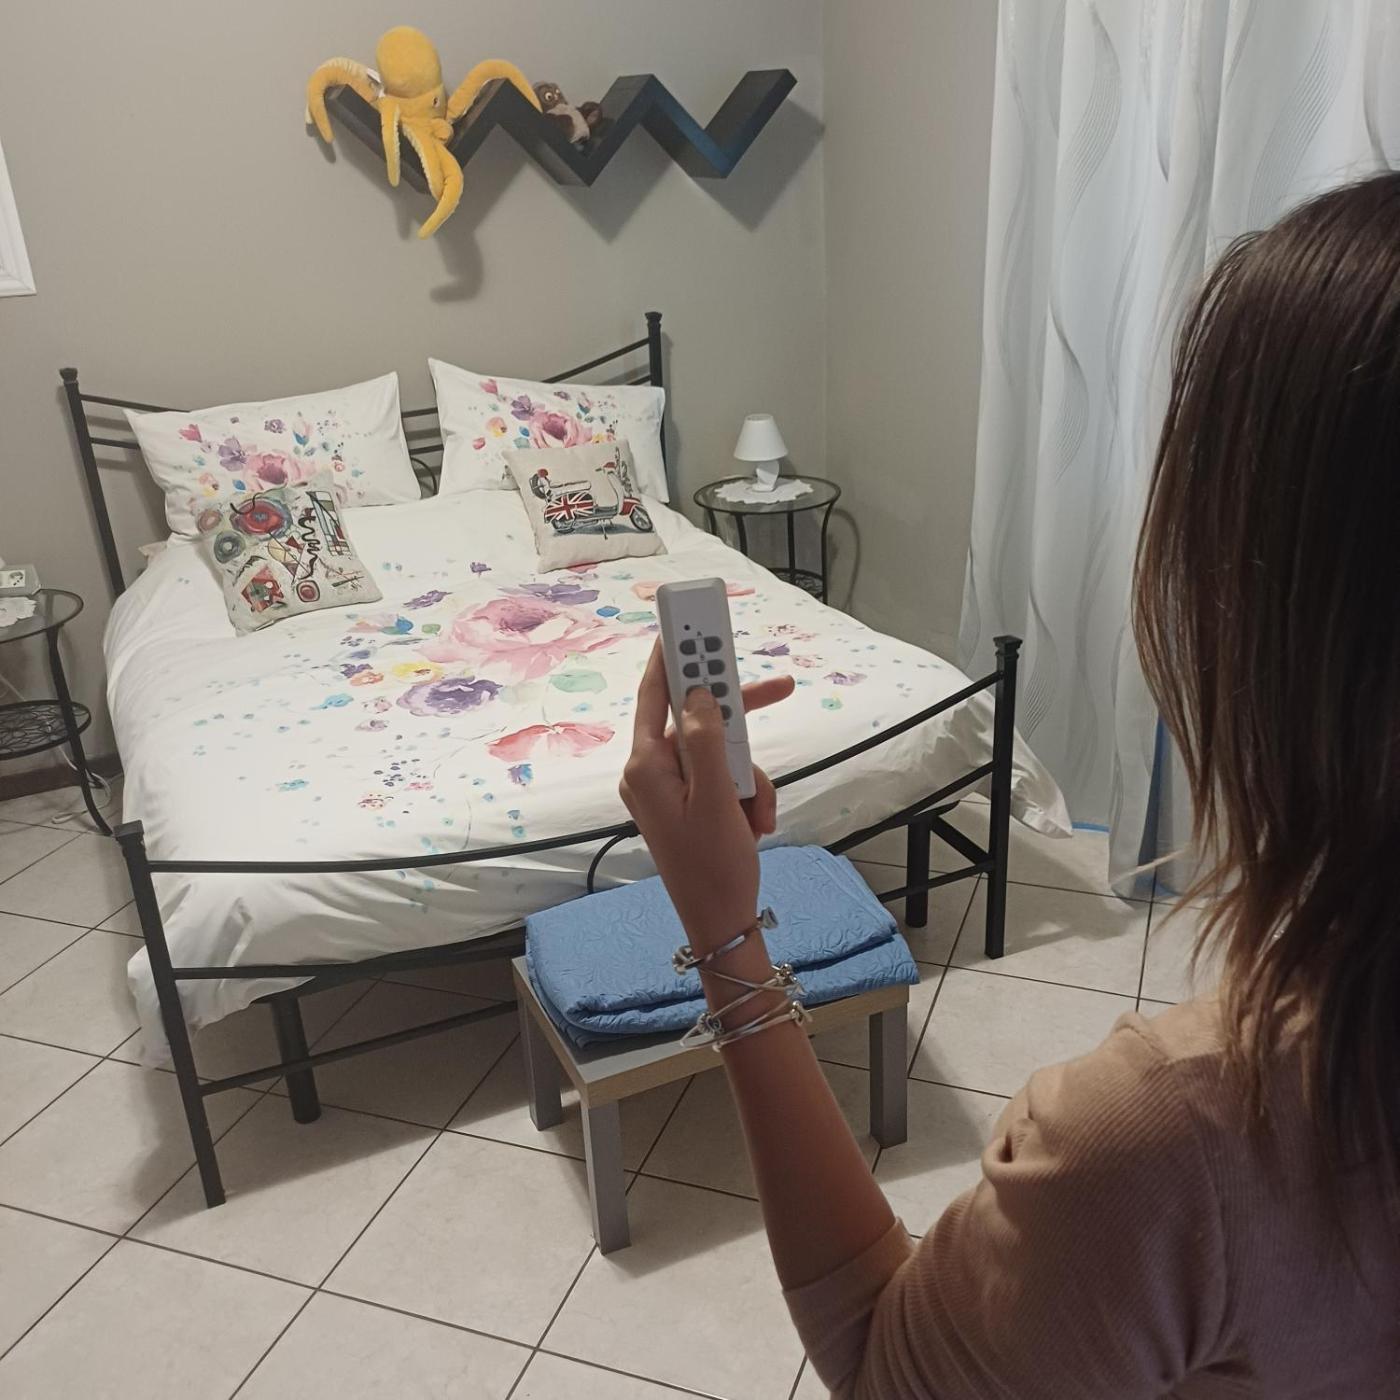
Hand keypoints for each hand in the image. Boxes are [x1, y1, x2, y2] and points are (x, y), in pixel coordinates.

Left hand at [620, 641, 793, 948]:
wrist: (721, 921)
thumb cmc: (715, 866)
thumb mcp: (717, 798)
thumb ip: (707, 739)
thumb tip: (699, 696)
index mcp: (646, 767)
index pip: (656, 694)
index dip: (672, 654)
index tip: (684, 621)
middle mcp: (651, 772)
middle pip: (699, 721)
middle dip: (739, 727)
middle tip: (777, 689)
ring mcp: (670, 789)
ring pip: (722, 753)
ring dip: (750, 778)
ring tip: (758, 815)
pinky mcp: (689, 803)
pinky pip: (724, 779)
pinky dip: (747, 796)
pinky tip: (754, 825)